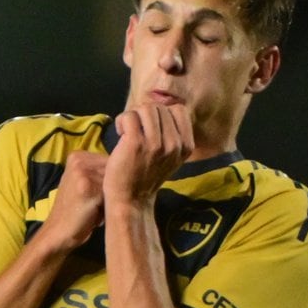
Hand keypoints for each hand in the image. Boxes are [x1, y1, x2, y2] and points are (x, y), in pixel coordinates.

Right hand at [38, 130, 111, 254]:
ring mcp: (82, 172)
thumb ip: (100, 171)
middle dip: (113, 186)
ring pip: (115, 181)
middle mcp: (79, 159)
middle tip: (97, 202)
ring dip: (112, 196)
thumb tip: (130, 166)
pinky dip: (110, 204)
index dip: (113, 178)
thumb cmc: (76, 210)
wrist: (58, 232)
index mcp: (76, 156)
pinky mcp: (87, 187)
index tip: (101, 192)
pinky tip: (97, 212)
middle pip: (114, 169)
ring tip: (97, 208)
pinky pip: (113, 192)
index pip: (112, 160)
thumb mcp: (85, 183)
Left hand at [103, 97, 195, 216]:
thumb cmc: (146, 175)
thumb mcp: (170, 156)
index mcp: (186, 146)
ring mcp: (156, 143)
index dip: (162, 113)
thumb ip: (173, 135)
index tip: (151, 127)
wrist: (131, 199)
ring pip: (146, 108)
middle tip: (135, 129)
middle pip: (160, 107)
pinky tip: (120, 133)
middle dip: (144, 114)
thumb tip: (164, 107)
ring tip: (127, 130)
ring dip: (133, 115)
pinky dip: (122, 120)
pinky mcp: (136, 143)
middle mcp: (174, 144)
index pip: (179, 110)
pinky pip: (130, 115)